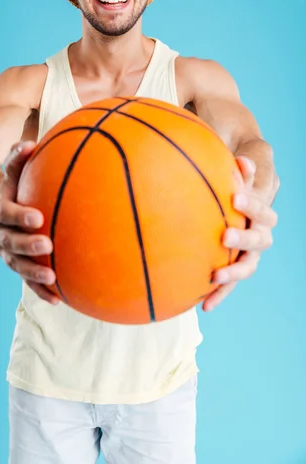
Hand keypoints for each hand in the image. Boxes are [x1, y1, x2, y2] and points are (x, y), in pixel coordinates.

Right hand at [0, 140, 58, 304]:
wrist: (1, 206)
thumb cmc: (15, 184)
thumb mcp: (15, 169)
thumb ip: (19, 158)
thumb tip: (30, 143)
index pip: (5, 213)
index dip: (19, 216)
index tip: (38, 217)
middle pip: (9, 242)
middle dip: (27, 245)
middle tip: (48, 244)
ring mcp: (6, 251)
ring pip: (16, 265)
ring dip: (33, 273)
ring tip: (53, 277)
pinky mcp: (17, 264)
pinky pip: (26, 279)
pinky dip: (40, 290)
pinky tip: (58, 299)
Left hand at [203, 155, 277, 311]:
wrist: (235, 195)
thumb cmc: (232, 178)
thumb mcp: (237, 169)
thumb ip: (239, 169)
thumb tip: (241, 161)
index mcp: (261, 209)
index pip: (262, 208)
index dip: (252, 205)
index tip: (235, 198)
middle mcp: (260, 232)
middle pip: (260, 239)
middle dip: (244, 238)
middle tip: (225, 236)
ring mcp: (249, 251)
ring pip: (249, 265)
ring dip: (234, 272)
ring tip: (216, 277)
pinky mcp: (236, 265)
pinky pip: (231, 282)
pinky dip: (220, 294)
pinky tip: (204, 306)